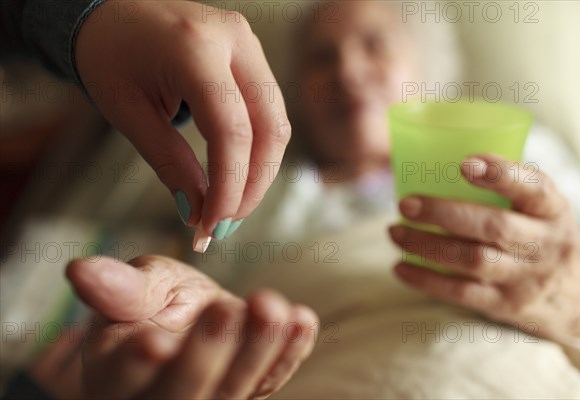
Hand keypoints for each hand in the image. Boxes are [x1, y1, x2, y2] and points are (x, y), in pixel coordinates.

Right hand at [32, 255, 317, 398]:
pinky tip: (302, 321)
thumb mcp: (136, 289)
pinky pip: (270, 381)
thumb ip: (119, 287)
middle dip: (208, 352)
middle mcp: (162, 399)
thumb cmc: (157, 304)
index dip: (140, 362)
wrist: (193, 318)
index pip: (126, 376)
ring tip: (273, 309)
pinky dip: (289, 353)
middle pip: (185, 391)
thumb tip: (80, 268)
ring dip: (258, 350)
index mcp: (118, 374)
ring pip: (233, 391)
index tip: (155, 339)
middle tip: (226, 308)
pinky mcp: (250, 392)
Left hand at [75, 1, 290, 236]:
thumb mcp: (129, 113)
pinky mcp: (252, 56)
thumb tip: (199, 213)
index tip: (214, 224)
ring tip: (231, 205)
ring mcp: (249, 44)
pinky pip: (269, 111)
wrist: (110, 14)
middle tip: (228, 222)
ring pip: (277, 122)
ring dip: (260, 171)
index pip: (231, 130)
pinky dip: (258, 150)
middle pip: (270, 128)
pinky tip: (238, 175)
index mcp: (195, 48)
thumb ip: (170, 163)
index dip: (230, 185)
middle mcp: (234, 40)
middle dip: (254, 184)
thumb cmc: (109, 57)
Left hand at [389, 153, 579, 341]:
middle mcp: (543, 244)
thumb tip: (437, 157)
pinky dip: (426, 280)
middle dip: (443, 214)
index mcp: (552, 210)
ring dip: (426, 246)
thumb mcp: (538, 205)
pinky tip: (400, 268)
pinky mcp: (504, 304)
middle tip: (405, 204)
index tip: (464, 163)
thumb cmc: (535, 232)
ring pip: (472, 261)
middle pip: (493, 227)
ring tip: (395, 232)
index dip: (501, 175)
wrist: (567, 293)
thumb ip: (505, 184)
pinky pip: (461, 292)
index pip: (534, 189)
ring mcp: (524, 278)